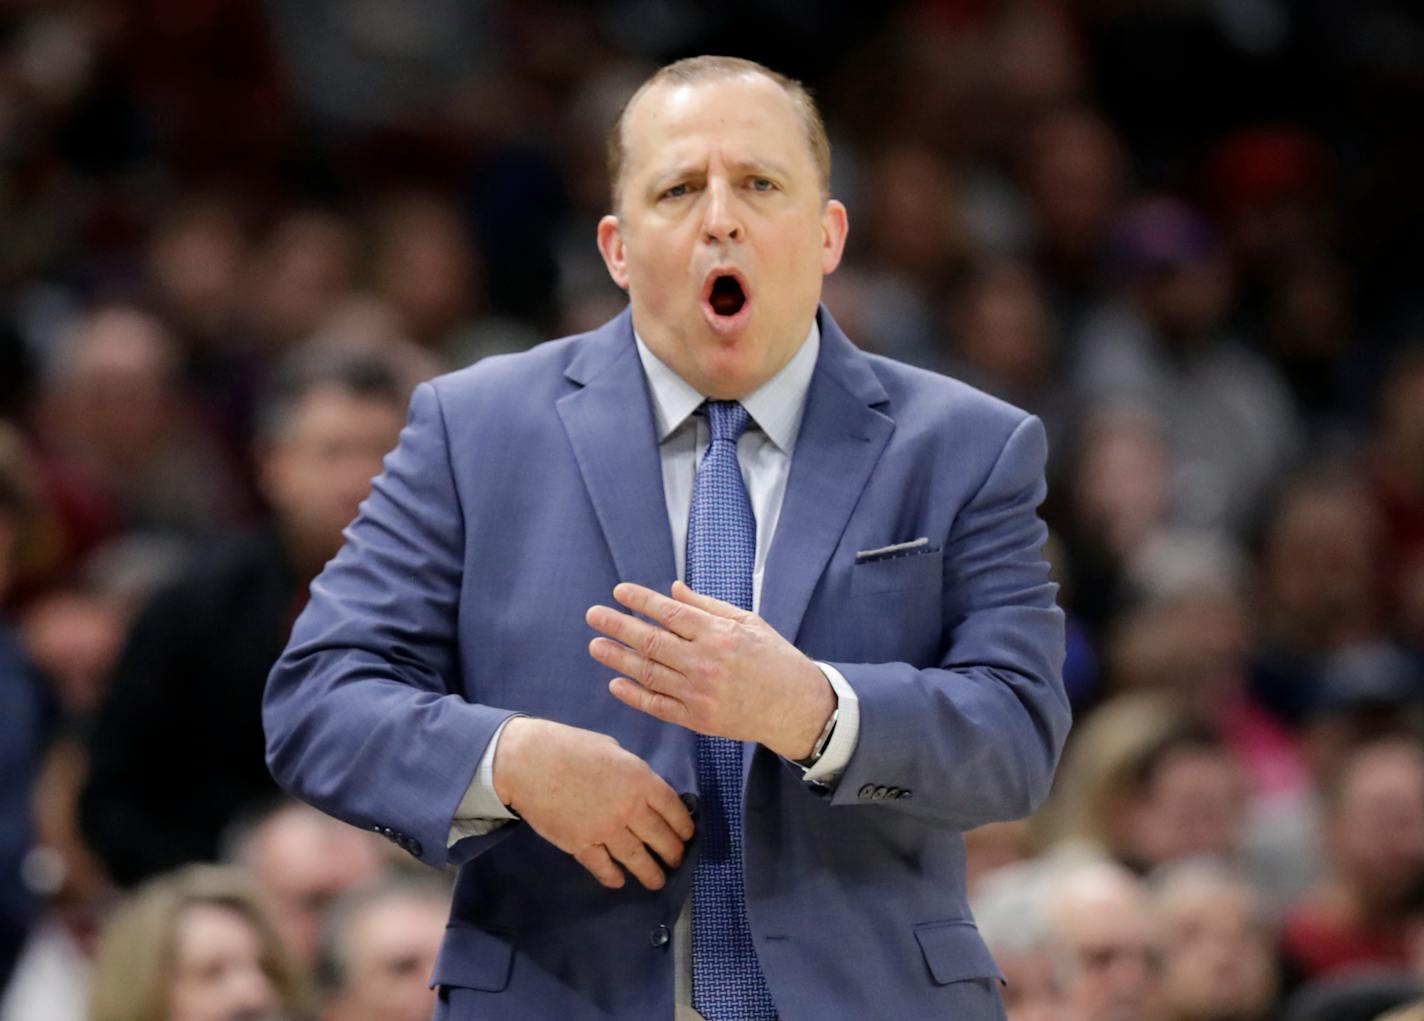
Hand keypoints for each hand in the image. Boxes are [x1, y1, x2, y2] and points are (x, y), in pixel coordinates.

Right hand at [492, 717, 693, 889]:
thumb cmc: (569, 746)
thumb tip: (641, 788)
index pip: (674, 809)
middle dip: (673, 853)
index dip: (684, 826)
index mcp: (640, 779)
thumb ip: (632, 772)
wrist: (528, 761)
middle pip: (661, 838)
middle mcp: (628, 807)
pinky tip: (619, 881)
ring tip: (658, 881)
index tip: (688, 835)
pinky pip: (604, 867)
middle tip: (676, 860)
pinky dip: (613, 876)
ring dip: (651, 873)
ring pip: (637, 859)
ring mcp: (605, 830)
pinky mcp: (581, 845)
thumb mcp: (612, 749)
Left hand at [585, 581, 835, 759]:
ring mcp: (699, 693)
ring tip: (596, 645)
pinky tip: (616, 683)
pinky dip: (635, 695)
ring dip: (618, 658)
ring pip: (649, 673)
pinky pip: (658, 706)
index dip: (641, 601)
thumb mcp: (748, 622)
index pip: (670, 613)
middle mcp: (705, 662)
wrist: (795, 707)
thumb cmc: (774, 659)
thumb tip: (673, 589)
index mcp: (718, 634)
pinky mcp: (698, 719)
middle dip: (618, 626)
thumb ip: (707, 606)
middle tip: (593, 615)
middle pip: (651, 641)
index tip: (619, 591)